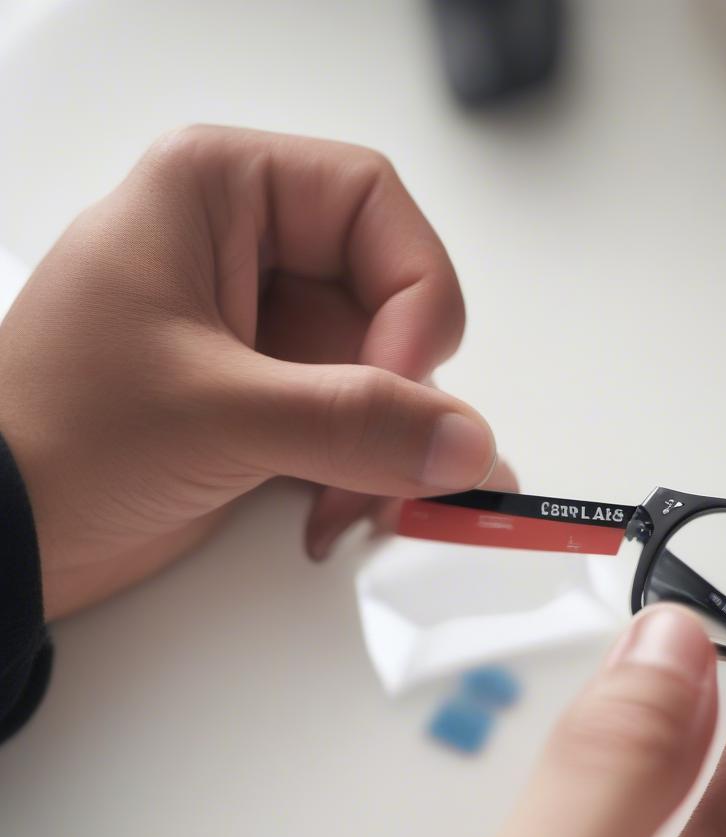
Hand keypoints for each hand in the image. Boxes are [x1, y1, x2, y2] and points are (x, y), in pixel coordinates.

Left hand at [0, 126, 497, 618]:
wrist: (1, 539)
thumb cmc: (54, 436)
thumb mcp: (211, 413)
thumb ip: (349, 423)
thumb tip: (464, 442)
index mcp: (220, 195)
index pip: (372, 205)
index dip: (411, 290)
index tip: (403, 378)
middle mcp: (251, 254)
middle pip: (391, 298)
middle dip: (404, 394)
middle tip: (400, 465)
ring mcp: (264, 334)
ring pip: (383, 372)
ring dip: (394, 446)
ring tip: (366, 509)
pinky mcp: (271, 401)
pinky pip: (356, 422)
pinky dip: (370, 471)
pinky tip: (350, 515)